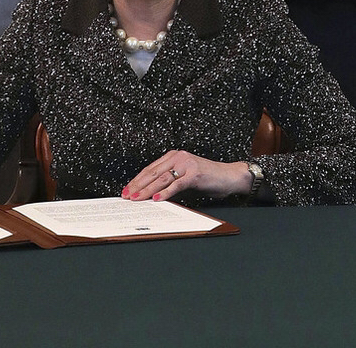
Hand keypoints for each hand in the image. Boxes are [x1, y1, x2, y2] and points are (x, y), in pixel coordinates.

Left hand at [122, 151, 252, 201]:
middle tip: (127, 196)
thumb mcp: (185, 182)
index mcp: (174, 156)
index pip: (151, 169)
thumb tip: (152, 197)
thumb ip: (170, 185)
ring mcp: (186, 164)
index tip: (127, 190)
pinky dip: (165, 192)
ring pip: (162, 178)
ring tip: (137, 198)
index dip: (137, 180)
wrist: (229, 177)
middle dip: (138, 185)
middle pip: (153, 173)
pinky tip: (156, 198)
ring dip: (147, 190)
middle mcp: (178, 157)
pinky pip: (176, 184)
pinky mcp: (194, 173)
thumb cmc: (208, 179)